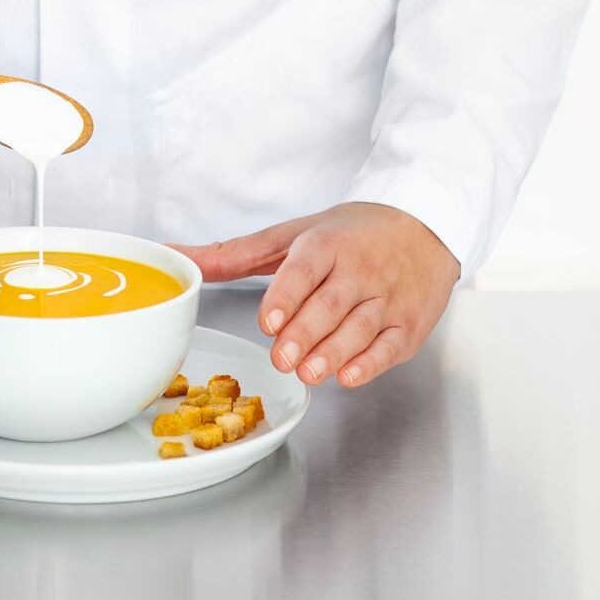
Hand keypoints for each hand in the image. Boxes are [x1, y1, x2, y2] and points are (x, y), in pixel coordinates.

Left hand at [173, 202, 460, 387]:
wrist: (425, 225)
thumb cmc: (350, 234)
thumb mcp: (291, 235)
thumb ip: (233, 254)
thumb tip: (175, 255)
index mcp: (326, 243)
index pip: (305, 269)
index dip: (287, 294)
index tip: (269, 319)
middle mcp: (359, 269)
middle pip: (329, 305)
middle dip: (304, 334)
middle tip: (281, 358)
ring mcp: (387, 297)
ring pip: (359, 328)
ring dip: (333, 353)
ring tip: (308, 373)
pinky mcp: (408, 323)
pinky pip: (390, 346)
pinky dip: (371, 363)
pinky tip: (348, 375)